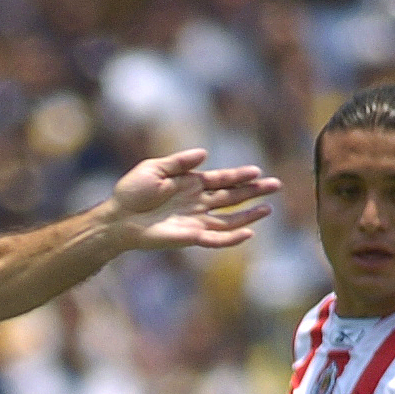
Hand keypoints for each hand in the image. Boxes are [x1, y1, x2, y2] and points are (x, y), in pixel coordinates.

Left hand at [105, 149, 279, 251]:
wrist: (118, 218)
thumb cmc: (131, 192)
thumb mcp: (155, 168)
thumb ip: (180, 162)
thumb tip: (205, 155)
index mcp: (191, 184)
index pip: (222, 179)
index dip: (240, 176)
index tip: (257, 171)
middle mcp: (197, 202)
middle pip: (232, 197)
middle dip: (254, 191)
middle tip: (276, 186)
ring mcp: (195, 220)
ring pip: (229, 218)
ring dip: (249, 214)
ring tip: (268, 208)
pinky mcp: (190, 237)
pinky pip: (216, 239)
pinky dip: (232, 237)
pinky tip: (248, 233)